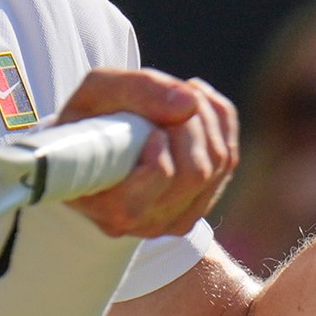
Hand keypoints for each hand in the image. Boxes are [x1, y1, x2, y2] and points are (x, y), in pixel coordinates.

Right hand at [55, 68, 238, 237]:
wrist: (86, 150)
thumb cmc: (87, 122)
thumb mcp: (95, 93)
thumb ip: (136, 91)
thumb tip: (190, 103)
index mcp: (107, 205)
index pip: (159, 176)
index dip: (162, 143)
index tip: (150, 127)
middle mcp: (143, 223)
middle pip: (195, 171)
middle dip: (188, 121)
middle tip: (165, 99)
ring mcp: (173, 220)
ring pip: (217, 164)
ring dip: (204, 116)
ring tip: (176, 97)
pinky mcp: (197, 206)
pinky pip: (228, 160)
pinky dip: (218, 122)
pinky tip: (192, 108)